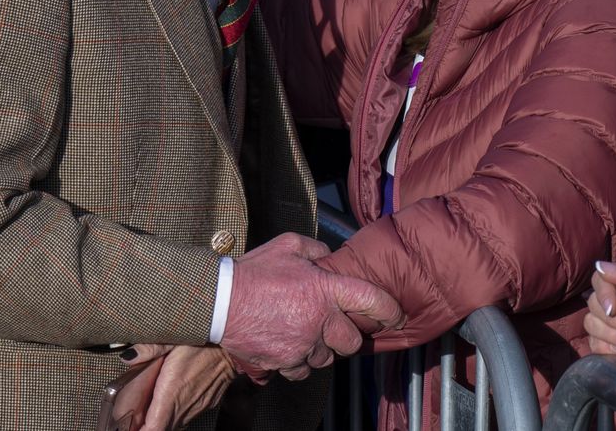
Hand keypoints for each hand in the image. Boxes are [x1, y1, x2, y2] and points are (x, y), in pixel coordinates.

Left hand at [120, 345, 236, 430]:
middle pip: (161, 429)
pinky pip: (185, 416)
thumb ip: (149, 349)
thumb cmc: (204, 343)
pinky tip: (172, 398)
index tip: (128, 428)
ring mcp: (196, 408)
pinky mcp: (205, 406)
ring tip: (152, 407)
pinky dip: (175, 413)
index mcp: (171, 393)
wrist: (233, 347)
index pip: (153, 429)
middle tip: (135, 417)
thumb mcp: (173, 340)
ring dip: (160, 420)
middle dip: (147, 426)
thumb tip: (128, 357)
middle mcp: (184, 406)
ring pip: (173, 424)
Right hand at [220, 233, 403, 379]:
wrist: (218, 301)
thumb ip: (317, 250)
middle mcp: (319, 321)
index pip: (372, 301)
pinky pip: (301, 370)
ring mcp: (302, 345)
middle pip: (351, 341)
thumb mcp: (287, 245)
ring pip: (326, 358)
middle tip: (331, 324)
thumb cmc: (252, 271)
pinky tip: (286, 344)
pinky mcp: (285, 362)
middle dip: (345, 335)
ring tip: (300, 331)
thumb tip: (331, 257)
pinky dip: (297, 361)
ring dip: (319, 347)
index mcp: (325, 290)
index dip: (390, 311)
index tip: (396, 316)